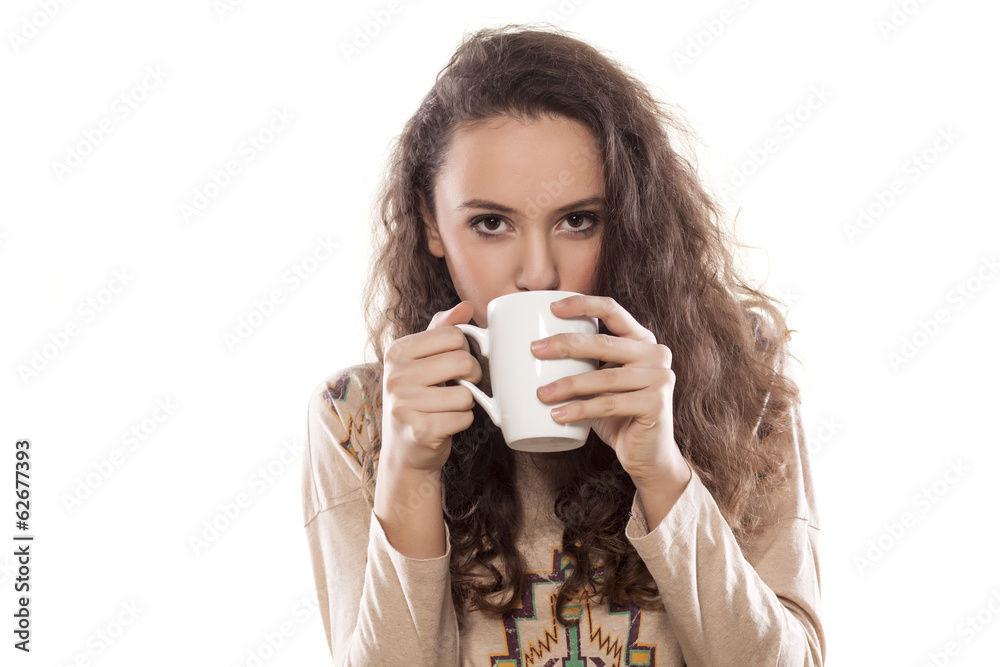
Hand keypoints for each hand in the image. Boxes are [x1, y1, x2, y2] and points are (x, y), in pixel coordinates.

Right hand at [380, 301, 481, 475]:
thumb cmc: (419, 399)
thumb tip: (466, 306)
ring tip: (447, 407)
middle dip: (472, 375)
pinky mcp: (420, 430)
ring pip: (467, 393)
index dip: (464, 350)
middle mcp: (396, 376)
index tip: (453, 364)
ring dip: (466, 403)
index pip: (454, 335)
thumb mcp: (423, 360)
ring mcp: (405, 404)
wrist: (405, 450)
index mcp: (397, 352)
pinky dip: (462, 422)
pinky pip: (464, 417)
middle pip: (463, 361)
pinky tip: (445, 424)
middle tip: (459, 385)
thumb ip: (441, 330)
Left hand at [530, 294, 689, 487]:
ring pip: (603, 377)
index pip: (612, 310)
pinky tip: (558, 415)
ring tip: (540, 393)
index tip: (552, 307)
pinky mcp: (656, 403)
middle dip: (564, 344)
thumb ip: (583, 364)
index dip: (583, 304)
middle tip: (534, 350)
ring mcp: (660, 377)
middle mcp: (655, 353)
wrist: (647, 454)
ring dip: (567, 385)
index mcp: (641, 340)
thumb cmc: (617, 415)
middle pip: (603, 342)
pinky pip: (609, 404)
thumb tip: (533, 350)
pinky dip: (580, 410)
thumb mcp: (601, 382)